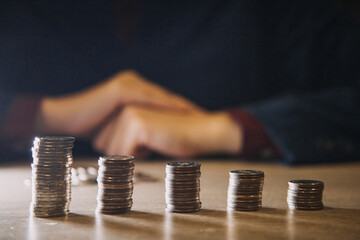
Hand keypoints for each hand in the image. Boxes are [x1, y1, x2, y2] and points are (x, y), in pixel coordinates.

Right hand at [36, 70, 198, 135]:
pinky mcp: (121, 89)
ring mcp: (127, 84)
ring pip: (160, 97)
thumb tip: (148, 146)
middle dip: (185, 108)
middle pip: (165, 98)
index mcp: (133, 92)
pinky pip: (148, 98)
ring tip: (197, 114)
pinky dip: (165, 106)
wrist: (66, 119)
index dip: (180, 111)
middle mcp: (132, 84)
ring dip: (179, 106)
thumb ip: (134, 130)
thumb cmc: (92, 127)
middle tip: (204, 116)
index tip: (197, 120)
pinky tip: (180, 111)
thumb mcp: (119, 128)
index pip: (161, 103)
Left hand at [93, 106, 241, 157]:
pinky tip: (156, 143)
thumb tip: (107, 154)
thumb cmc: (176, 137)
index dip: (122, 150)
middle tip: (150, 141)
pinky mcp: (137, 123)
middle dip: (125, 153)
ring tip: (153, 140)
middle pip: (104, 146)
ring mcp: (129, 113)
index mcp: (124, 107)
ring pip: (113, 152)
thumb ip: (124, 137)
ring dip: (134, 154)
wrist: (201, 132)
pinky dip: (141, 156)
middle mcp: (123, 107)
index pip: (103, 140)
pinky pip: (125, 154)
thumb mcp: (142, 136)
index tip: (143, 142)